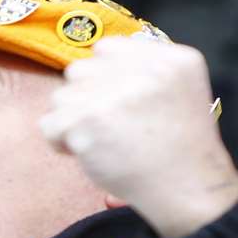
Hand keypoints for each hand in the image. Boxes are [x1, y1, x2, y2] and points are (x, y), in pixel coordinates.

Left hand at [38, 35, 237, 237]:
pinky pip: (50, 123)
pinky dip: (61, 142)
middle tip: (108, 127)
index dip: (103, 80)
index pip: (108, 49)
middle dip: (86, 99)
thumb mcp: (181, 89)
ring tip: (101, 143)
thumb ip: (146, 69)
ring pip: (61, 96)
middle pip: (80, 70)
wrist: (187, 189)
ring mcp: (114, 93)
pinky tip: (88, 154)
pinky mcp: (89, 119)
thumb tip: (96, 58)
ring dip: (73, 121)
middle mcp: (144, 68)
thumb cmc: (181, 149)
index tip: (114, 105)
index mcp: (171, 58)